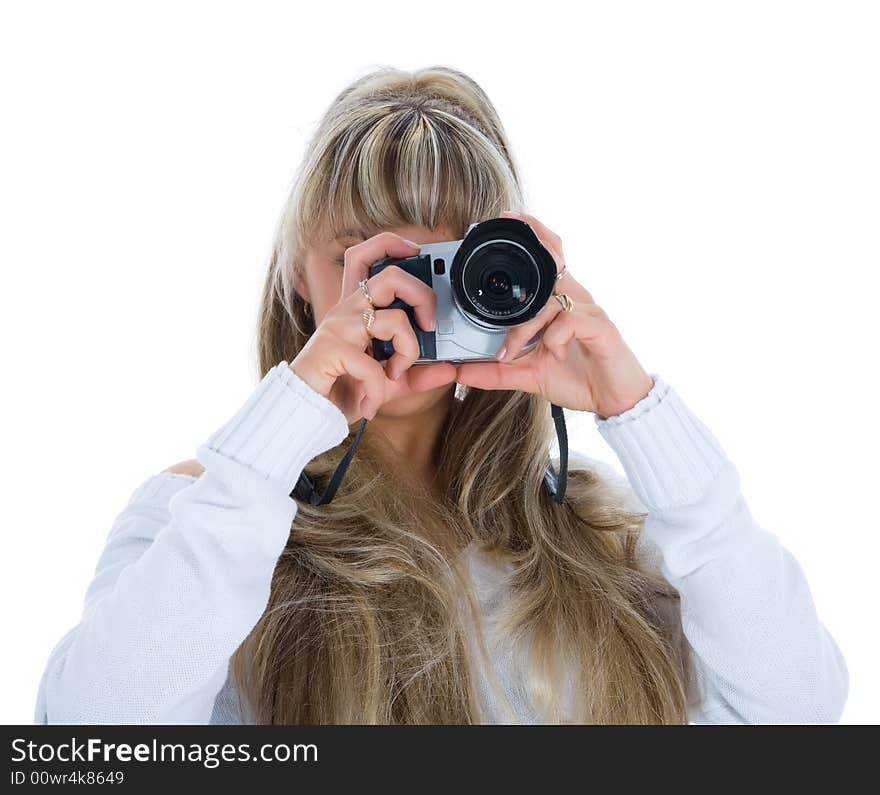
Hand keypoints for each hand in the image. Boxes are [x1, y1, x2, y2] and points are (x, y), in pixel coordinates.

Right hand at [290, 232, 456, 422]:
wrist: (305, 414)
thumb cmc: (341, 390)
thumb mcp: (388, 382)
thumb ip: (417, 374)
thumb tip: (449, 370)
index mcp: (356, 309)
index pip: (364, 257)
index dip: (390, 244)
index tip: (417, 253)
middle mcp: (346, 310)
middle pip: (391, 276)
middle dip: (422, 296)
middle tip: (429, 326)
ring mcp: (338, 326)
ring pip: (394, 319)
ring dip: (407, 352)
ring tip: (394, 376)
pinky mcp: (330, 348)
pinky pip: (374, 365)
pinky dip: (379, 390)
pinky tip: (369, 403)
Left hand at [453, 211, 653, 418]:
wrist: (615, 401)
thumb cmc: (579, 379)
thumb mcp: (528, 376)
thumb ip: (495, 372)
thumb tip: (459, 371)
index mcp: (559, 303)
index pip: (550, 257)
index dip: (535, 234)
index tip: (510, 218)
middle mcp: (575, 299)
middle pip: (555, 258)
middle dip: (534, 240)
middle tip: (509, 227)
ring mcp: (589, 312)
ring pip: (548, 300)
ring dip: (524, 327)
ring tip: (511, 351)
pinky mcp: (601, 328)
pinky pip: (569, 321)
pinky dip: (553, 336)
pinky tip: (552, 353)